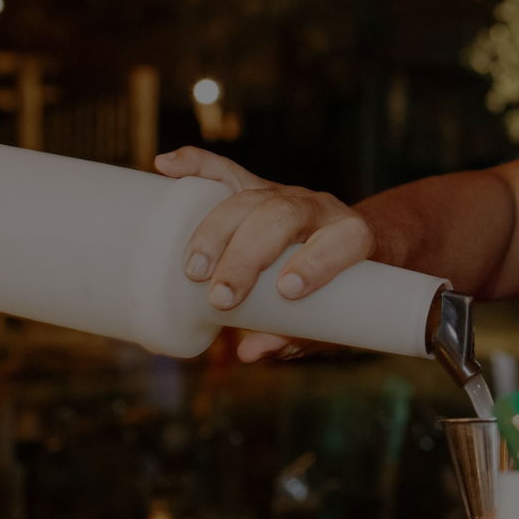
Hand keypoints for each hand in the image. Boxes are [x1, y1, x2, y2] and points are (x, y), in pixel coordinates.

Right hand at [155, 147, 374, 360]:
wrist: (345, 245)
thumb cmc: (338, 291)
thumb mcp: (327, 319)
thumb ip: (293, 336)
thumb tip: (250, 352)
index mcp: (351, 236)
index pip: (342, 240)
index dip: (318, 261)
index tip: (288, 290)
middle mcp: (317, 208)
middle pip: (284, 216)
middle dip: (248, 256)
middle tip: (220, 297)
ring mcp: (283, 193)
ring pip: (250, 198)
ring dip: (216, 230)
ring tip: (191, 269)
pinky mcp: (253, 187)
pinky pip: (224, 171)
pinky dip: (196, 165)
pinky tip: (167, 166)